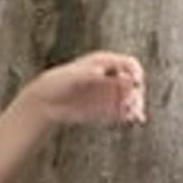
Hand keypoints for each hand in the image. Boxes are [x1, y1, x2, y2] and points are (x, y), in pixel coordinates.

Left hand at [18, 51, 145, 127]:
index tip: (135, 82)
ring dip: (136, 105)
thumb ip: (93, 75)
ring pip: (130, 98)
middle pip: (133, 82)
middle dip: (136, 92)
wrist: (46, 100)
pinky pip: (122, 112)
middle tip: (133, 102)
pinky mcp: (106, 109)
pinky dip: (129, 115)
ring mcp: (109, 93)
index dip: (136, 72)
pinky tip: (132, 120)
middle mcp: (110, 77)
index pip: (129, 64)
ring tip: (134, 115)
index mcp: (105, 63)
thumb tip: (104, 74)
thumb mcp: (75, 75)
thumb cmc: (58, 83)